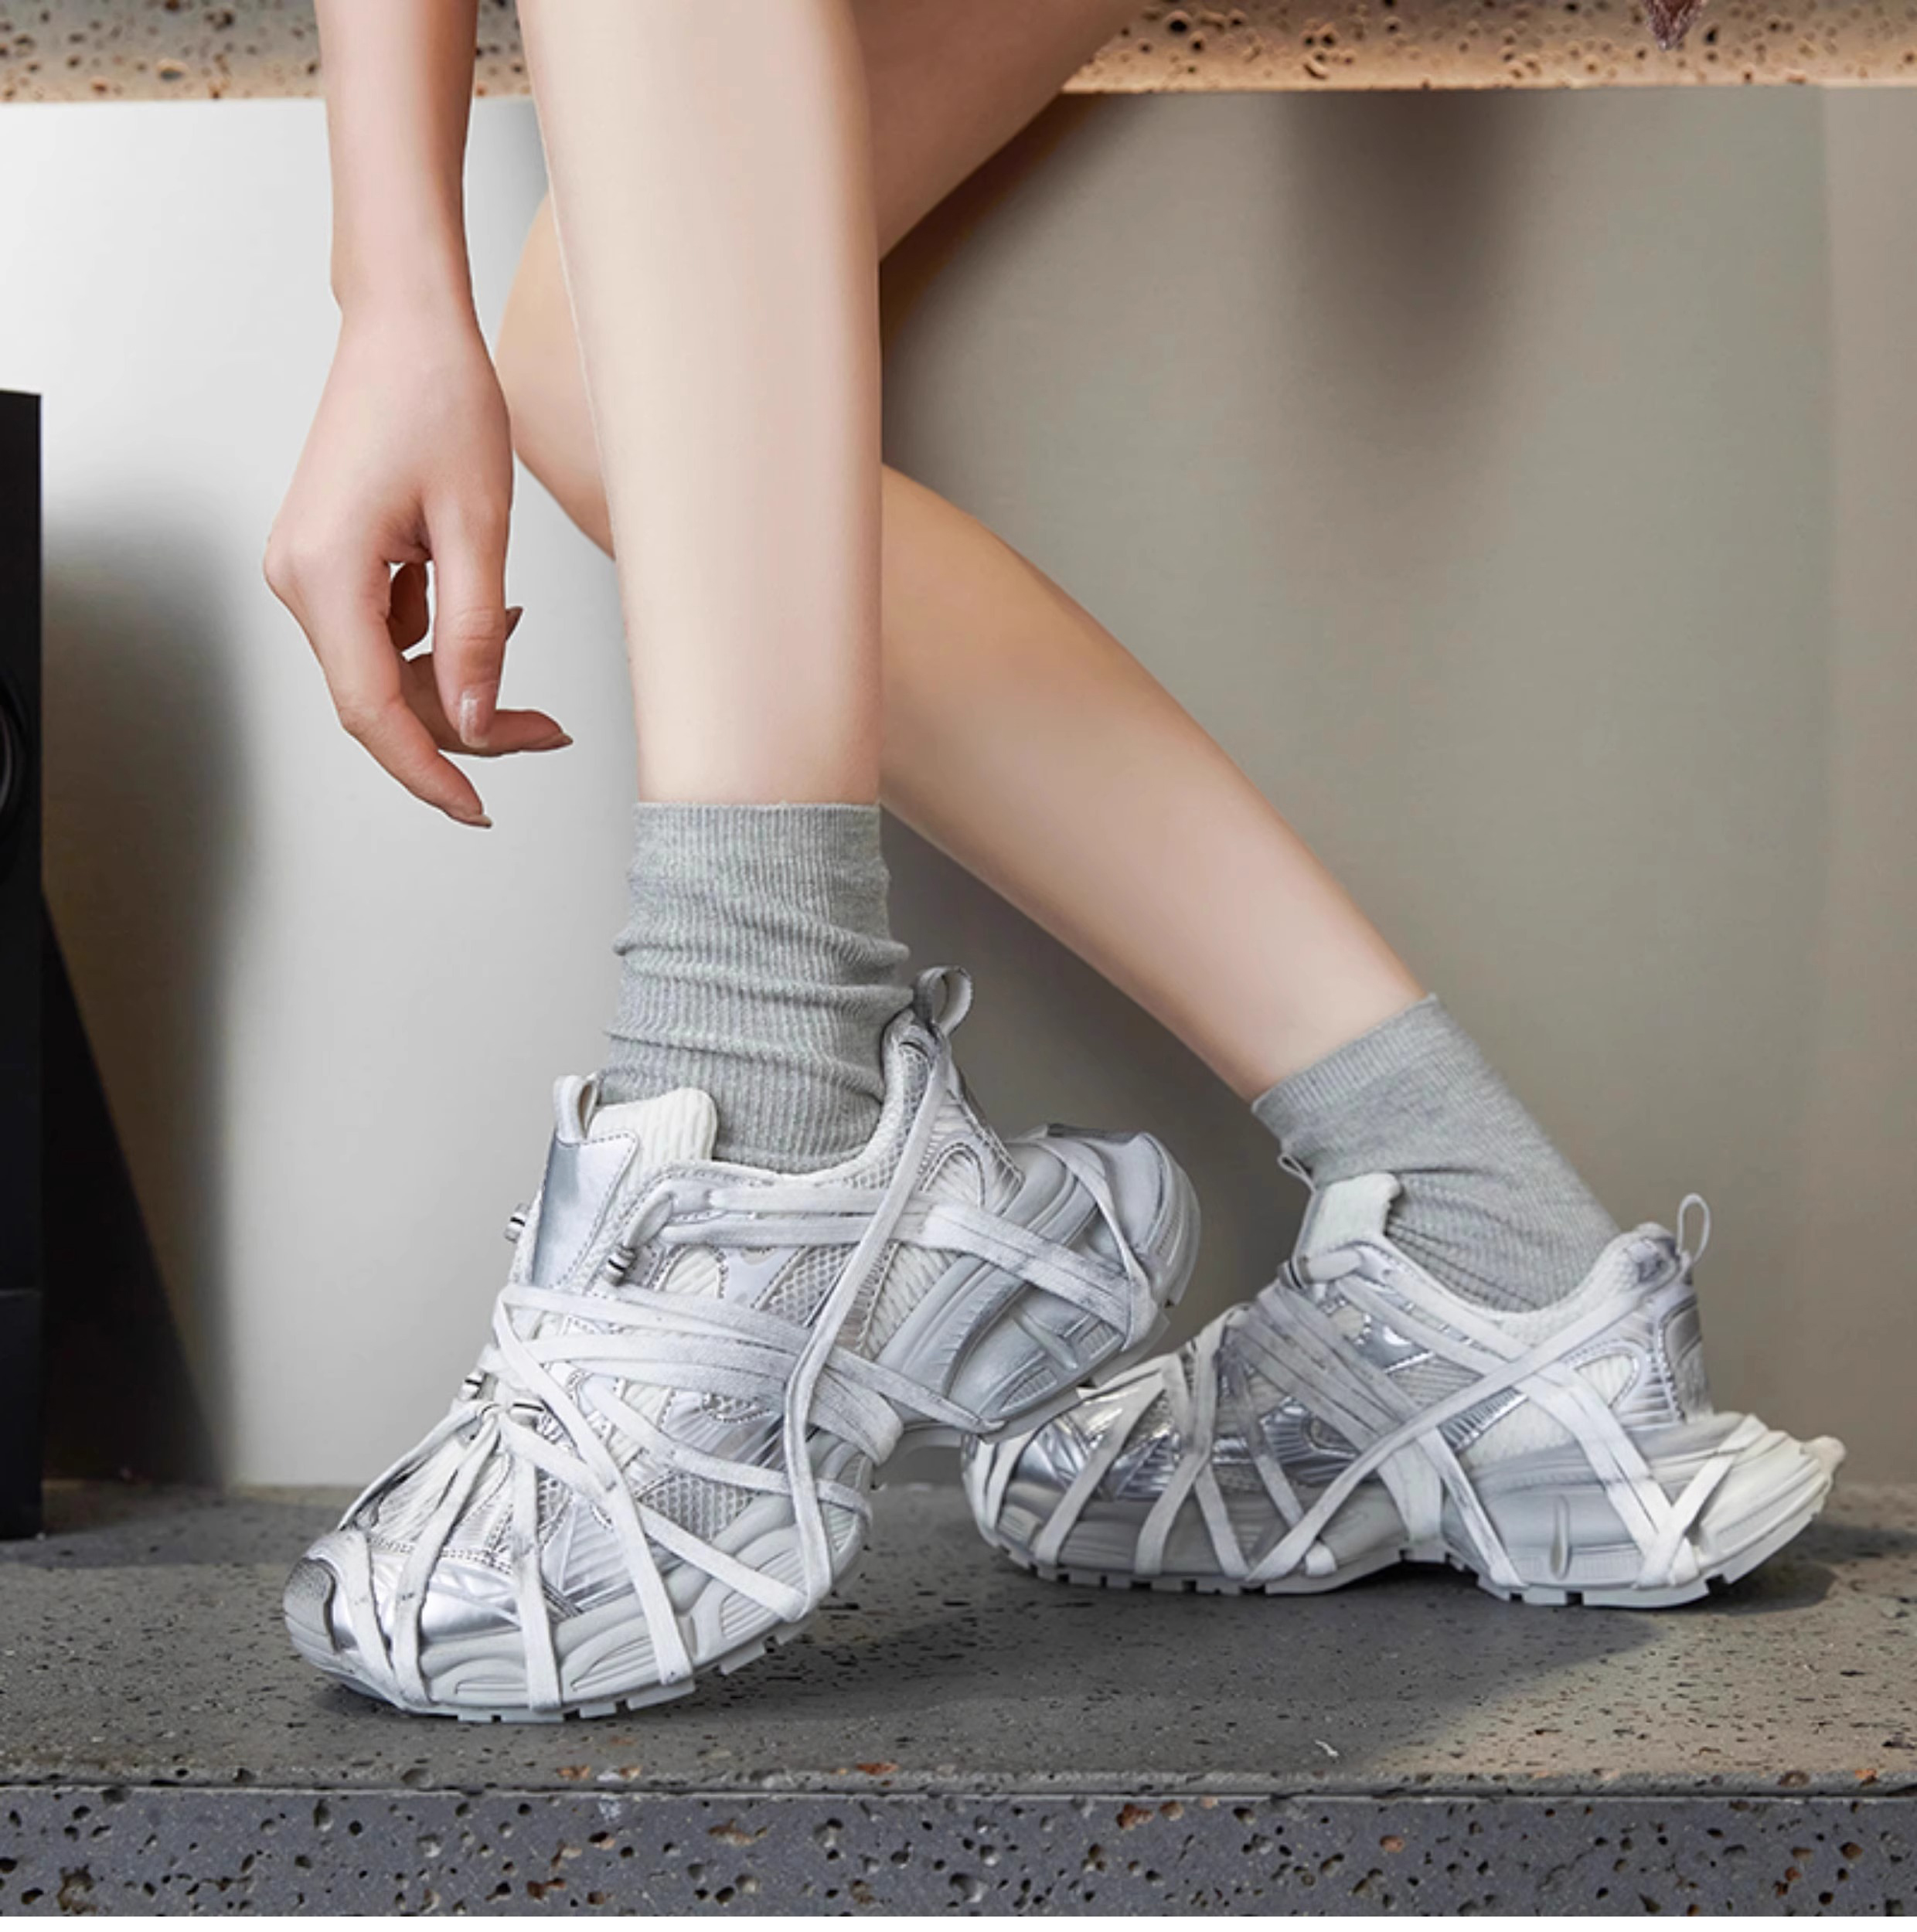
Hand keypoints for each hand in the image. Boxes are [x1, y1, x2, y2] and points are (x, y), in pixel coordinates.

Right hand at [264, 311, 567, 825]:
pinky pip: (386, 632)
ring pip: (385, 672)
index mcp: (325, 573)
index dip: (428, 770)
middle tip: (548, 731)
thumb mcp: (478, 526)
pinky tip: (489, 604)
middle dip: (465, 725)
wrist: (405, 325)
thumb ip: (477, 633)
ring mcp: (308, 570)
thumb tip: (476, 720)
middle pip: (380, 699)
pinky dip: (440, 641)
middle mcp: (297, 578)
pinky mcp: (330, 561)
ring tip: (526, 651)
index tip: (478, 809)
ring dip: (457, 683)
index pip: (371, 712)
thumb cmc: (439, 397)